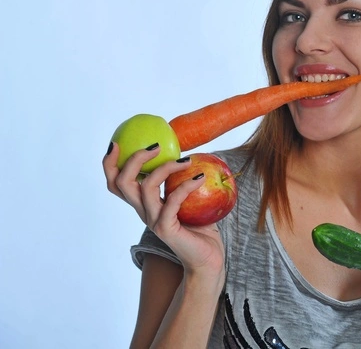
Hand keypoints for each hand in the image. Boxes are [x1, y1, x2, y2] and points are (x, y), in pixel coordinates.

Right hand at [102, 143, 224, 279]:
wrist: (207, 259)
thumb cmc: (200, 228)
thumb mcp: (189, 199)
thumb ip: (182, 180)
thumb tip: (190, 151)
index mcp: (143, 204)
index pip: (116, 183)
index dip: (110, 163)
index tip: (117, 142)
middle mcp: (143, 211)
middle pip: (122, 183)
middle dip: (134, 159)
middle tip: (156, 146)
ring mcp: (153, 220)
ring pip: (145, 187)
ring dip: (166, 167)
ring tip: (186, 160)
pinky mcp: (166, 228)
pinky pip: (172, 200)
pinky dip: (186, 185)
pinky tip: (201, 177)